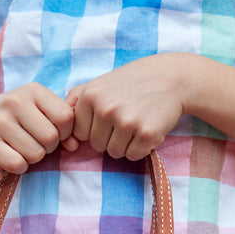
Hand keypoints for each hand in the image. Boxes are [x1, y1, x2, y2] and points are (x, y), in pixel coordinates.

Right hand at [0, 82, 77, 173]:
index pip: (66, 118)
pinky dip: (17, 167)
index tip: (51, 132)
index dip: (64, 133)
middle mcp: (14, 101)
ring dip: (31, 158)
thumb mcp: (37, 111)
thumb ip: (62, 124)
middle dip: (47, 148)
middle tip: (33, 143)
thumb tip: (74, 145)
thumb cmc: (14, 119)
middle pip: (51, 139)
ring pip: (35, 154)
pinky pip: (17, 164)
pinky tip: (9, 156)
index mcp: (33, 90)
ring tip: (20, 148)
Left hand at [66, 55, 184, 160]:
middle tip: (127, 117)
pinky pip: (133, 156)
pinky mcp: (146, 133)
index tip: (110, 114)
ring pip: (115, 153)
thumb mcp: (100, 83)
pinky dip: (141, 148)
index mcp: (90, 96)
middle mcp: (106, 109)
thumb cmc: (131, 83)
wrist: (171, 77)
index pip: (80, 134)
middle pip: (97, 146)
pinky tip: (147, 128)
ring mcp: (126, 121)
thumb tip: (63, 135)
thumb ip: (75, 100)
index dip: (96, 129)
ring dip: (126, 144)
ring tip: (137, 122)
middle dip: (111, 137)